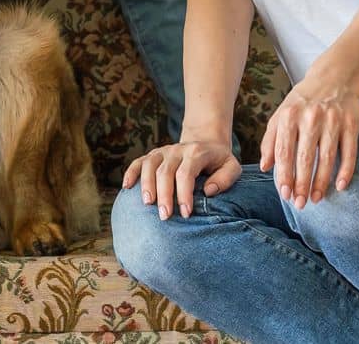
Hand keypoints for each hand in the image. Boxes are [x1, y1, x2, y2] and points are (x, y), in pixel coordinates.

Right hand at [120, 133, 238, 219]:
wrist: (206, 142)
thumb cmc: (219, 162)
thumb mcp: (232, 167)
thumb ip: (225, 179)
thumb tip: (208, 191)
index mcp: (196, 153)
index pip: (186, 173)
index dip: (184, 194)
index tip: (185, 214)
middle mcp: (177, 150)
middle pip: (165, 171)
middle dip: (164, 195)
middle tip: (164, 216)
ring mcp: (163, 151)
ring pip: (149, 165)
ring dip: (146, 184)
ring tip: (147, 204)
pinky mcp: (153, 155)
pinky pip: (138, 161)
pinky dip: (131, 173)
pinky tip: (126, 187)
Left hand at [259, 78, 358, 208]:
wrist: (334, 79)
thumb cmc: (303, 102)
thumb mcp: (281, 115)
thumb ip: (271, 140)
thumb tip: (265, 167)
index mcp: (289, 116)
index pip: (284, 152)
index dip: (284, 175)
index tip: (285, 194)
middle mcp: (310, 118)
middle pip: (305, 158)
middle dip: (301, 184)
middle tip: (300, 204)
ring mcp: (333, 120)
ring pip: (326, 158)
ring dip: (321, 182)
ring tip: (316, 199)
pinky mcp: (351, 124)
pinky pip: (349, 152)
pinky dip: (345, 170)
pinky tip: (340, 186)